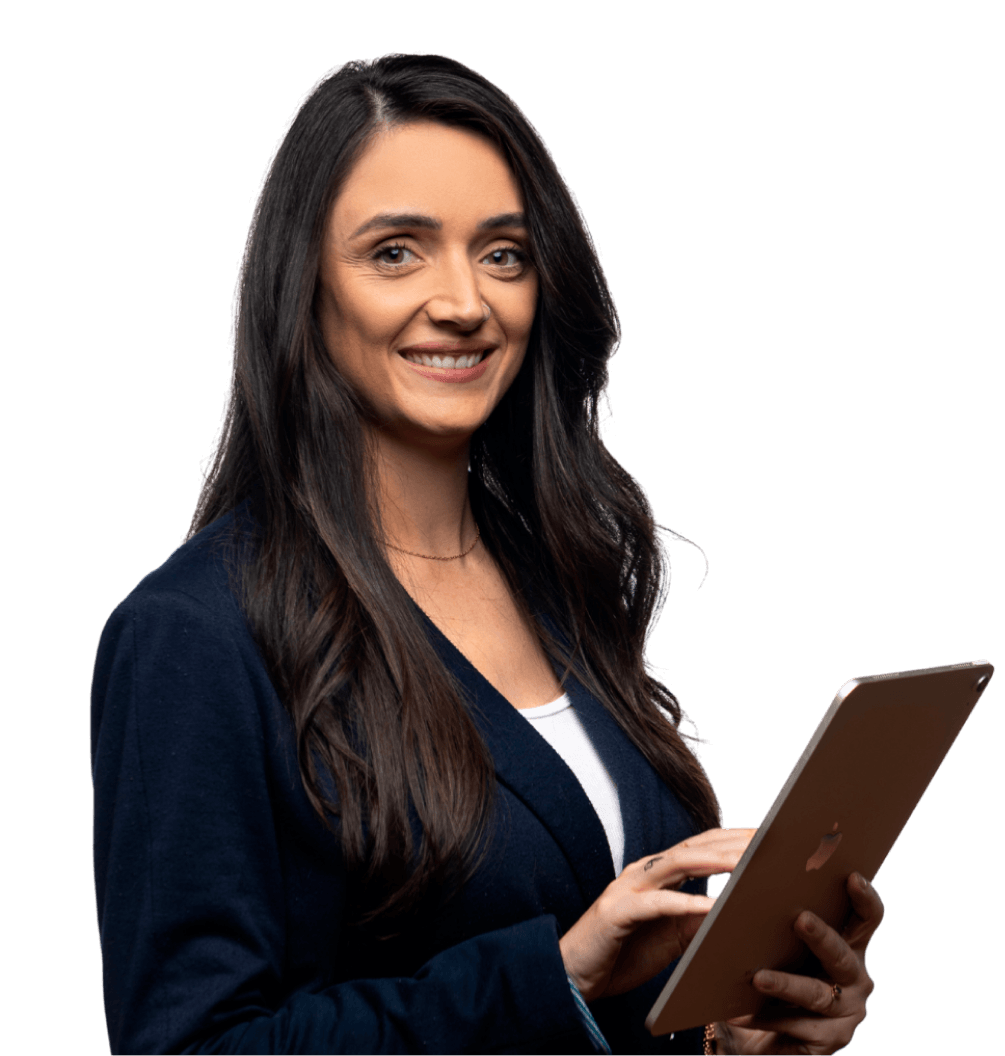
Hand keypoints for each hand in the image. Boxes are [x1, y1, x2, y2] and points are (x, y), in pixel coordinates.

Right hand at [560, 827, 757, 1003]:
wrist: (574, 975)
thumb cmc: (623, 953)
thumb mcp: (672, 936)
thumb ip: (699, 920)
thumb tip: (739, 913)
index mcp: (659, 874)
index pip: (703, 847)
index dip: (735, 839)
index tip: (770, 837)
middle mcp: (645, 872)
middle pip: (695, 847)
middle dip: (733, 841)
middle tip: (770, 838)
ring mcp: (630, 887)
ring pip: (678, 864)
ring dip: (714, 860)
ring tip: (747, 861)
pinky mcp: (619, 911)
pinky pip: (657, 904)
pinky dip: (686, 903)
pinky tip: (712, 906)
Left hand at [718, 871, 884, 1054]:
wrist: (765, 1032)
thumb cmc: (777, 971)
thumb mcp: (784, 944)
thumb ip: (784, 919)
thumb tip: (754, 879)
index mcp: (850, 945)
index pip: (867, 919)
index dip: (865, 899)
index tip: (853, 877)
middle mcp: (856, 979)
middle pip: (842, 955)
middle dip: (821, 937)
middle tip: (800, 919)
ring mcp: (846, 1013)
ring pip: (815, 994)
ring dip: (785, 984)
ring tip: (757, 978)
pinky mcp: (828, 1042)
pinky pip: (794, 1025)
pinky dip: (763, 1017)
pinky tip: (738, 1012)